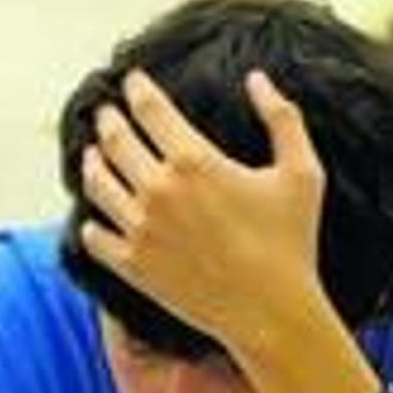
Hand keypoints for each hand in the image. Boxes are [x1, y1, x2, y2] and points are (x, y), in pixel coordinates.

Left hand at [79, 69, 329, 356]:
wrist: (271, 312)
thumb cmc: (291, 242)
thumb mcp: (301, 173)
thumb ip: (283, 119)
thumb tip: (257, 80)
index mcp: (194, 161)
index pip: (149, 109)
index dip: (137, 89)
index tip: (133, 80)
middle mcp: (158, 190)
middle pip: (115, 140)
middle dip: (108, 120)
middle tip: (107, 112)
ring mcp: (139, 229)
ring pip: (97, 183)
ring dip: (92, 162)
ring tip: (93, 154)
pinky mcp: (132, 265)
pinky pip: (94, 236)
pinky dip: (91, 221)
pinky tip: (95, 215)